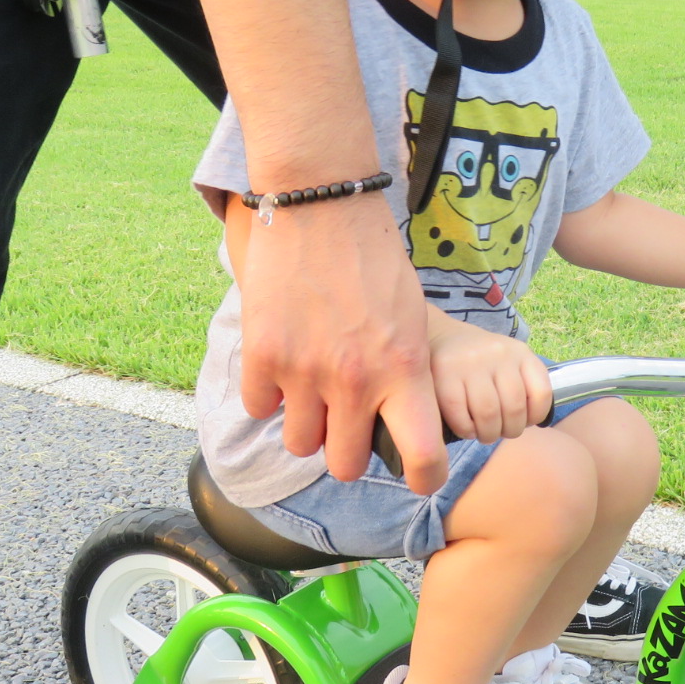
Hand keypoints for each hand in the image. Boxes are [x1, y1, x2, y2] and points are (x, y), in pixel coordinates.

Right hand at [238, 195, 448, 494]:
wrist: (322, 206)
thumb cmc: (374, 260)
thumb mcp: (412, 319)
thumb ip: (405, 374)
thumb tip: (400, 422)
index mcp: (404, 370)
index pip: (422, 457)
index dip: (424, 477)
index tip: (419, 477)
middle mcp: (356, 380)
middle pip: (346, 465)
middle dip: (347, 452)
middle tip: (347, 425)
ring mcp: (305, 371)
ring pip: (300, 443)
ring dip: (306, 425)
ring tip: (312, 389)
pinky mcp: (263, 355)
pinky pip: (260, 407)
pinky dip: (268, 394)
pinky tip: (282, 362)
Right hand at [425, 313, 553, 444]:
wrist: (443, 337)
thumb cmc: (481, 362)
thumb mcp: (509, 362)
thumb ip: (522, 385)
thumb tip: (528, 422)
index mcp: (520, 353)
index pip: (542, 393)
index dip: (535, 417)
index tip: (524, 422)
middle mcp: (499, 353)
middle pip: (514, 408)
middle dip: (509, 430)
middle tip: (499, 432)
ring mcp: (471, 361)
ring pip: (488, 413)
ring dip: (488, 433)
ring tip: (484, 434)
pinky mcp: (444, 372)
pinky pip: (459, 413)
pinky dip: (466, 430)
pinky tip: (466, 429)